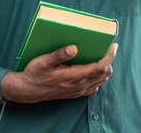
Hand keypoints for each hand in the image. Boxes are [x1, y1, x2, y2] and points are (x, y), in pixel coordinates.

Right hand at [0, 43, 117, 103]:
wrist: (28, 90)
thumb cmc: (35, 73)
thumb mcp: (43, 61)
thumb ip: (59, 54)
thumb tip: (74, 47)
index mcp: (73, 76)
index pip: (98, 67)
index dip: (108, 57)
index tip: (113, 46)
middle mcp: (78, 85)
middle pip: (103, 74)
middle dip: (109, 61)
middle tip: (109, 48)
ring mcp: (77, 91)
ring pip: (100, 81)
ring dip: (105, 70)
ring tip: (104, 57)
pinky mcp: (75, 93)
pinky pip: (93, 87)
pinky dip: (99, 78)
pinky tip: (95, 71)